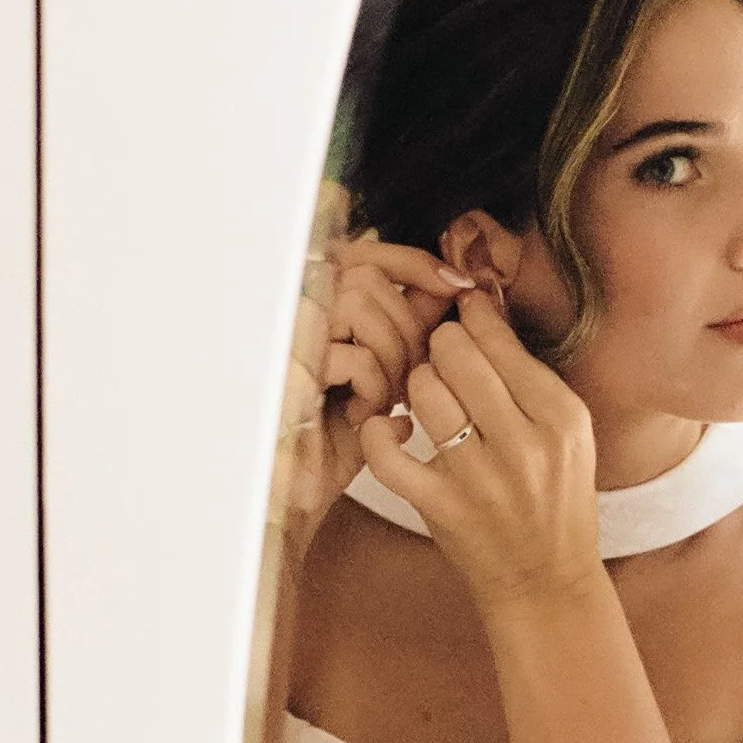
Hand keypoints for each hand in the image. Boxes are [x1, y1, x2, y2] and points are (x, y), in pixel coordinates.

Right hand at [277, 237, 457, 560]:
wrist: (300, 490)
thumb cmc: (342, 431)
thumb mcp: (385, 370)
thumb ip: (412, 324)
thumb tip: (459, 286)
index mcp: (316, 304)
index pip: (367, 251)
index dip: (415, 263)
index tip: (458, 287)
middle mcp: (291, 311)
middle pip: (369, 277)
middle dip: (406, 326)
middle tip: (410, 373)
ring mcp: (283, 337)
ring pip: (360, 306)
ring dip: (390, 355)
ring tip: (387, 397)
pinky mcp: (284, 370)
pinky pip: (352, 356)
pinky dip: (372, 386)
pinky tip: (366, 415)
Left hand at [359, 291, 601, 616]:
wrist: (546, 580)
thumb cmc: (556, 498)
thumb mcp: (568, 433)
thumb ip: (529, 375)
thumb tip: (485, 308)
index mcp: (561, 419)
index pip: (500, 343)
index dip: (472, 317)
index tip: (462, 311)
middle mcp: (523, 445)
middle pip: (457, 356)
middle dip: (441, 345)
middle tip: (442, 354)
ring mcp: (479, 478)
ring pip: (423, 391)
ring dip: (416, 382)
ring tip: (427, 393)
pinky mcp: (440, 506)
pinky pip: (386, 454)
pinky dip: (379, 432)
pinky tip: (393, 429)